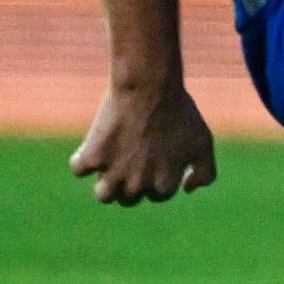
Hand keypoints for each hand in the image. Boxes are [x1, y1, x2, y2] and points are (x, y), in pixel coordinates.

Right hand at [71, 77, 217, 205]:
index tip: (154, 154)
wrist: (150, 85)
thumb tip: (186, 189)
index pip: (157, 195)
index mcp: (164, 185)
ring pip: (103, 195)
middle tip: (132, 152)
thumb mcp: (203, 142)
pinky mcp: (92, 157)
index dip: (156, 176)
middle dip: (130, 180)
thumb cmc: (178, 110)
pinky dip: (82, 157)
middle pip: (128, 198)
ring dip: (105, 181)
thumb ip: (205, 173)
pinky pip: (78, 168)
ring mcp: (114, 174)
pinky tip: (93, 142)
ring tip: (110, 160)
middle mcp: (138, 186)